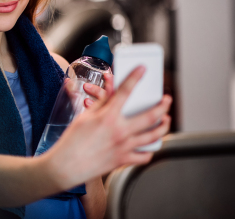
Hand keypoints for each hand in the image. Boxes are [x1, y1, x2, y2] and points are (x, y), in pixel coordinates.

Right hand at [44, 67, 171, 189]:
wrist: (67, 166)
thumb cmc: (72, 141)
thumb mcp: (85, 117)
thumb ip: (102, 104)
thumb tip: (112, 93)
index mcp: (107, 117)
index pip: (124, 92)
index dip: (134, 77)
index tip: (142, 69)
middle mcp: (119, 131)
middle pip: (150, 115)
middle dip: (163, 105)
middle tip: (166, 99)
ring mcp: (124, 147)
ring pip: (153, 136)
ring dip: (164, 126)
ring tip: (166, 120)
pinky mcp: (123, 160)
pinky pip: (144, 156)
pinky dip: (150, 149)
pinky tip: (151, 143)